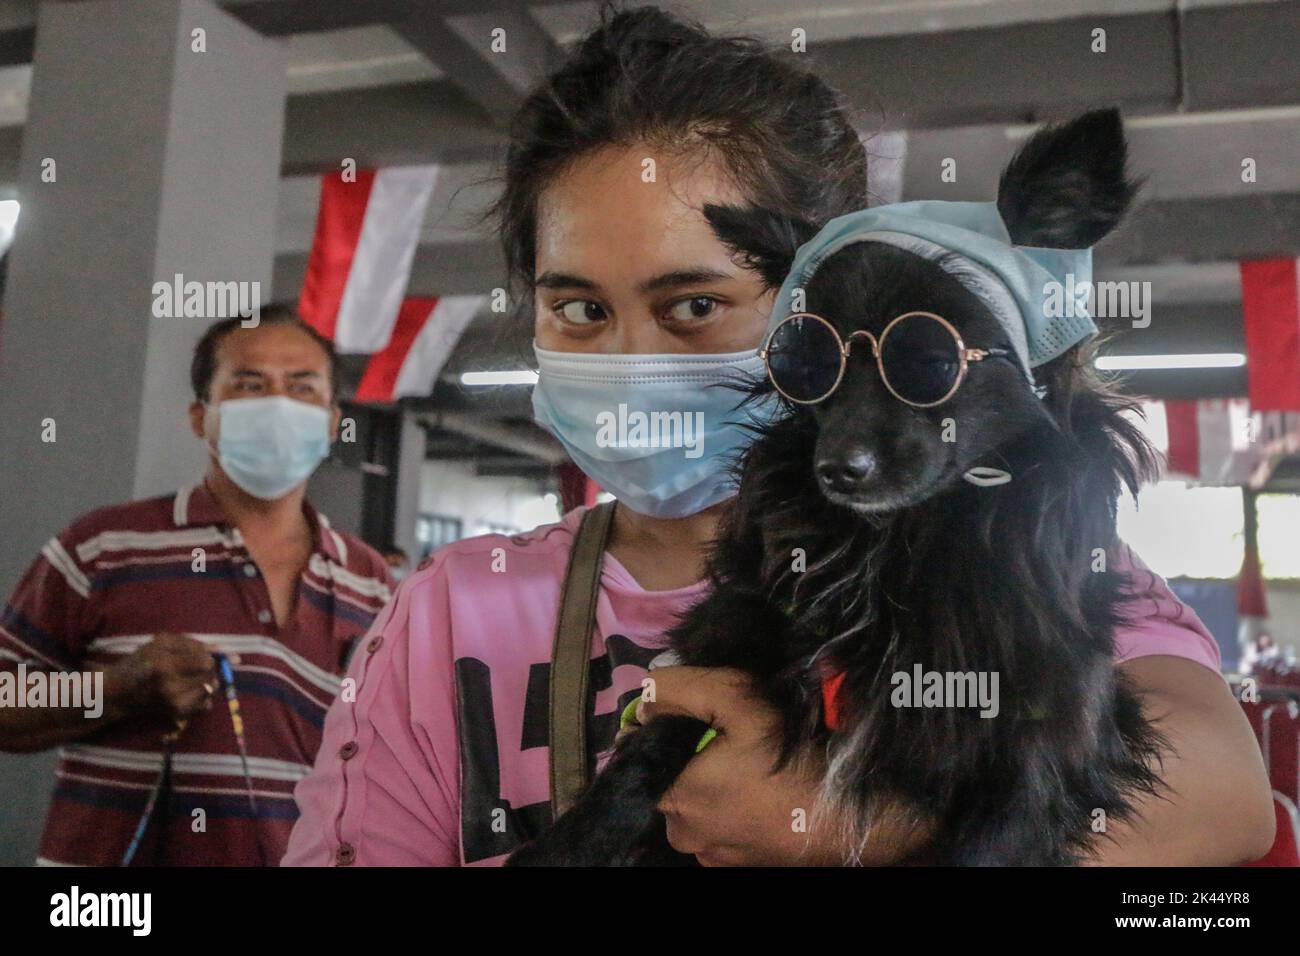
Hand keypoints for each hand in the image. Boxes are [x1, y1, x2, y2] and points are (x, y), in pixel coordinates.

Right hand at [103, 633, 221, 724]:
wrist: (117, 693)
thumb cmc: (139, 662)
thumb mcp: (160, 643)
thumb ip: (191, 643)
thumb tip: (220, 648)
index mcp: (164, 665)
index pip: (205, 662)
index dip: (207, 656)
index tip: (199, 655)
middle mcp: (171, 687)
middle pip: (210, 675)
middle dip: (207, 669)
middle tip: (193, 666)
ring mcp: (175, 703)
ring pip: (210, 688)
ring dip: (206, 681)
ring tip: (189, 677)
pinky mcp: (178, 713)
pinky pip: (205, 702)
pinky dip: (202, 694)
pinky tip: (188, 689)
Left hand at [635, 666, 844, 865]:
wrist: (850, 818)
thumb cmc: (788, 760)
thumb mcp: (736, 700)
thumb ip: (683, 689)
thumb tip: (648, 691)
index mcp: (673, 798)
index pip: (645, 759)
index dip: (666, 732)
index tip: (697, 720)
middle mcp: (685, 834)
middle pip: (674, 783)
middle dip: (693, 761)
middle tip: (732, 741)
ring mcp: (715, 856)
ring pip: (701, 809)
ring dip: (717, 787)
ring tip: (752, 766)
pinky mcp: (743, 864)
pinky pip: (726, 830)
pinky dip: (737, 810)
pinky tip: (764, 793)